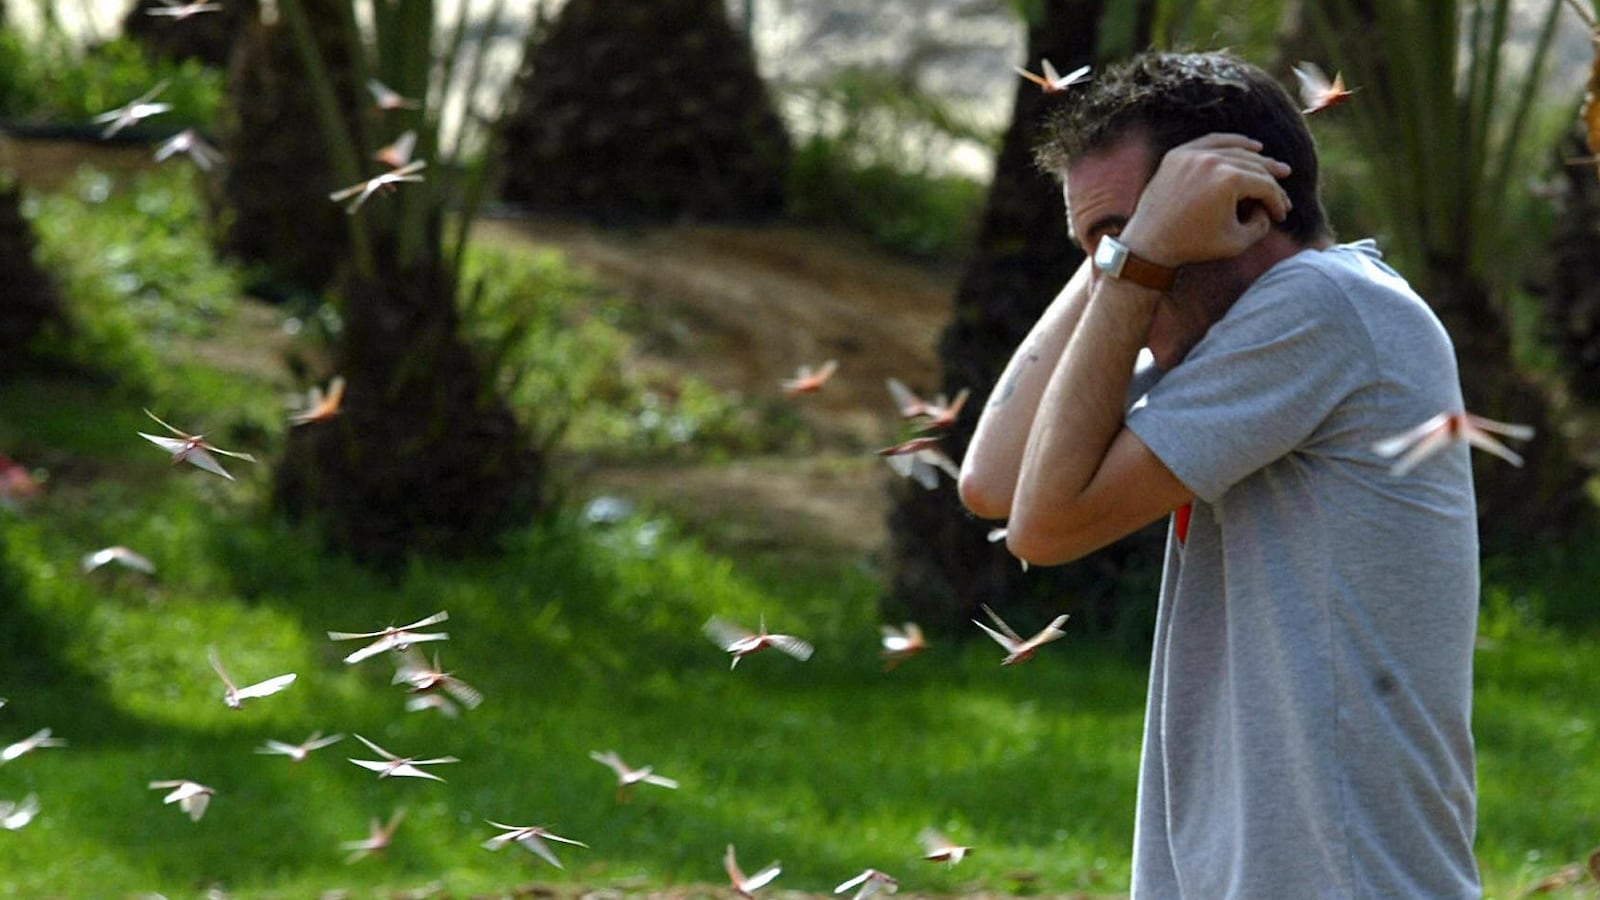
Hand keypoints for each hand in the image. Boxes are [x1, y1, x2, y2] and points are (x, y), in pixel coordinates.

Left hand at [1118, 133, 1291, 266]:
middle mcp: (1212, 160)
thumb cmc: (1193, 245)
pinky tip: (1249, 146)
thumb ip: (1261, 224)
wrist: (1149, 243)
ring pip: (1235, 150)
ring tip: (1274, 166)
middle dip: (1272, 180)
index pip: (1265, 185)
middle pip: (1254, 165)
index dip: (1278, 201)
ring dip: (1258, 158)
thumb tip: (1266, 209)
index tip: (1281, 215)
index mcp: (1229, 179)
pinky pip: (1211, 142)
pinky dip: (1232, 142)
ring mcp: (1192, 154)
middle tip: (1285, 187)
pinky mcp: (1178, 154)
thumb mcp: (1237, 242)